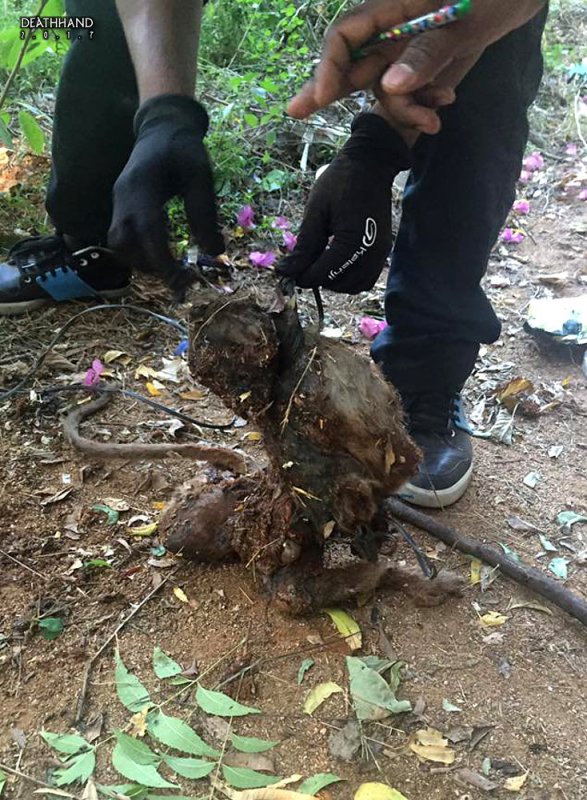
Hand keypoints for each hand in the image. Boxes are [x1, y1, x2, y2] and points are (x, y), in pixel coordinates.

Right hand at [108, 94, 223, 292]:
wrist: (161, 127)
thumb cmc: (184, 150)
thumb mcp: (201, 176)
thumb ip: (205, 213)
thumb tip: (215, 252)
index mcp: (142, 186)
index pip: (147, 231)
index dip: (162, 260)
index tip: (182, 280)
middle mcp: (123, 196)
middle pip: (124, 243)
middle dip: (150, 266)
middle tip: (179, 278)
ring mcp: (117, 202)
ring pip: (118, 244)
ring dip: (141, 262)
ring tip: (169, 269)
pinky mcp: (120, 206)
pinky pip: (120, 237)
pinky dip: (137, 253)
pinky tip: (159, 255)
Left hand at [277, 113, 410, 294]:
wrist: (371, 164)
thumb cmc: (340, 181)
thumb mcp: (316, 211)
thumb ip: (305, 245)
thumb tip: (286, 271)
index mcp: (352, 241)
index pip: (325, 273)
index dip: (303, 277)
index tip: (288, 273)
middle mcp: (371, 252)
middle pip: (340, 284)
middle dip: (320, 280)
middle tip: (303, 268)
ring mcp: (381, 252)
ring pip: (356, 285)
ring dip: (336, 282)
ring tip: (319, 266)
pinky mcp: (384, 250)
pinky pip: (367, 277)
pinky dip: (351, 278)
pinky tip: (336, 265)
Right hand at [288, 0, 545, 125]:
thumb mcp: (465, 21)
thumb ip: (428, 52)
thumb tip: (390, 87)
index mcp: (394, 7)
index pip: (346, 36)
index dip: (331, 66)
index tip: (324, 96)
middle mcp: (392, 30)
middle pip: (350, 63)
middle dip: (326, 89)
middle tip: (294, 111)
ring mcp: (405, 51)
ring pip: (385, 90)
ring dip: (405, 111)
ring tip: (436, 118)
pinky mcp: (421, 68)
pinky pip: (408, 96)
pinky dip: (422, 107)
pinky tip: (443, 106)